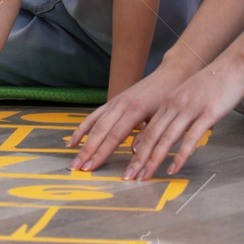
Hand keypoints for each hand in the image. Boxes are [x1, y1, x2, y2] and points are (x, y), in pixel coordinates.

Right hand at [67, 66, 181, 172]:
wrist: (169, 76)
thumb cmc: (168, 99)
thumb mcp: (162, 118)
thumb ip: (148, 135)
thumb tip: (134, 152)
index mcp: (135, 110)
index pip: (114, 136)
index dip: (101, 153)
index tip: (91, 167)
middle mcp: (121, 105)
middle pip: (100, 132)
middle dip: (87, 151)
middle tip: (77, 167)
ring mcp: (115, 102)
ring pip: (94, 124)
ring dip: (82, 142)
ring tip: (73, 158)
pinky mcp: (113, 101)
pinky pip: (94, 116)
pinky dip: (83, 128)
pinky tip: (74, 140)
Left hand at [121, 57, 243, 180]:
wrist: (233, 65)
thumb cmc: (212, 83)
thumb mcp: (187, 97)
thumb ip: (174, 114)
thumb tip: (162, 134)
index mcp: (168, 103)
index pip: (147, 130)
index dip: (136, 151)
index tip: (128, 167)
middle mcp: (174, 106)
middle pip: (151, 137)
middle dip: (138, 159)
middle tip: (128, 177)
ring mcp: (189, 110)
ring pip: (166, 139)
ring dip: (153, 160)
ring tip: (144, 177)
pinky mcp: (206, 114)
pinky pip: (190, 139)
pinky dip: (180, 156)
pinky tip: (173, 169)